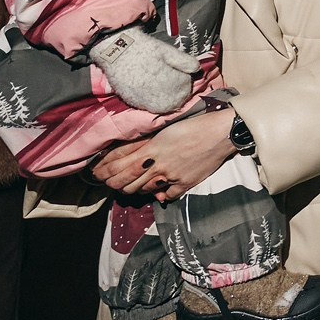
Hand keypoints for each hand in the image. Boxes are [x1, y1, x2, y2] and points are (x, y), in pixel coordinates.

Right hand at [88, 25, 203, 112]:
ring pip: (162, 107)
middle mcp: (157, 97)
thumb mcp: (168, 50)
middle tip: (172, 79)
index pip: (185, 90)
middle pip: (176, 102)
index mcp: (169, 84)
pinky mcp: (132, 102)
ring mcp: (143, 101)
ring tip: (162, 85)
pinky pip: (148, 107)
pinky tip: (150, 89)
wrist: (117, 51)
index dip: (185, 80)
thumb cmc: (145, 49)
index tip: (180, 72)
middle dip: (178, 92)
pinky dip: (153, 100)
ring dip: (166, 99)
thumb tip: (197, 69)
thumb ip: (184, 61)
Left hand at [96, 111, 235, 202]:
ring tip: (128, 185)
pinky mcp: (185, 183)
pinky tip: (157, 192)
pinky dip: (159, 195)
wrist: (221, 132)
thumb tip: (126, 154)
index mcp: (151, 149)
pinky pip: (166, 194)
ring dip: (133, 189)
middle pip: (127, 182)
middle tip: (107, 181)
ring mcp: (171, 177)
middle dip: (113, 183)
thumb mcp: (163, 130)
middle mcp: (158, 166)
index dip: (105, 170)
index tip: (97, 172)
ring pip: (143, 189)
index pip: (119, 165)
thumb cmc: (193, 125)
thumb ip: (144, 143)